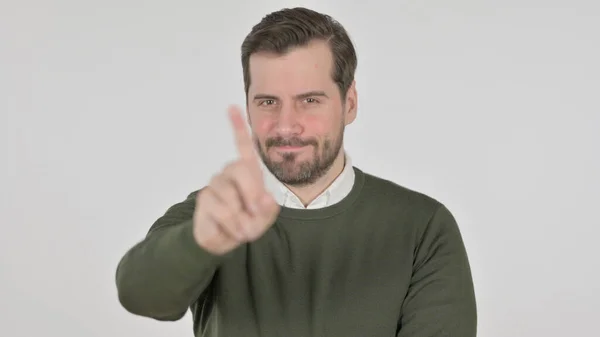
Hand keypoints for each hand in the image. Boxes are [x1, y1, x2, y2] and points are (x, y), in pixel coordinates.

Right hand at [192, 105, 279, 254]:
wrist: (225, 239)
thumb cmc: (247, 221)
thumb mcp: (265, 217)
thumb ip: (269, 209)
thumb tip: (265, 199)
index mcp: (247, 171)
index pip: (243, 146)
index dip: (238, 126)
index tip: (232, 107)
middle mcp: (230, 172)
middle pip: (241, 169)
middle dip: (252, 192)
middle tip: (257, 212)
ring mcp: (216, 183)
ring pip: (231, 197)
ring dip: (242, 218)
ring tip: (243, 226)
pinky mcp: (205, 197)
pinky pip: (222, 211)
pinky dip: (232, 225)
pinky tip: (232, 229)